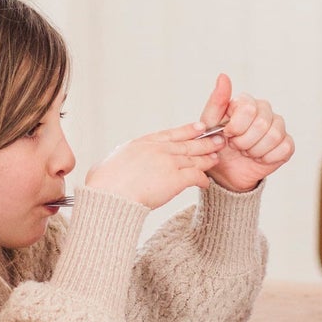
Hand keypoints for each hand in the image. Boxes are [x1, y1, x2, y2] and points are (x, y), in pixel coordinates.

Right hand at [86, 125, 223, 210]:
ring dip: (207, 158)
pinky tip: (206, 183)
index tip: (199, 127)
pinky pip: (196, 177)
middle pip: (187, 143)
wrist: (109, 195)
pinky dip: (202, 180)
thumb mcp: (109, 163)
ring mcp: (168, 162)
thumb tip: (112, 166)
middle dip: (204, 141)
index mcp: (142, 144)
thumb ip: (119, 162)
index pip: (170, 134)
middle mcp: (157, 150)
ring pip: (194, 158)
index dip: (187, 130)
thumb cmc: (103, 185)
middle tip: (218, 139)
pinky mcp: (175, 179)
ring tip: (217, 158)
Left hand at [197, 73, 293, 193]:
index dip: (236, 127)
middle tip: (236, 146)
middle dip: (244, 141)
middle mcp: (265, 110)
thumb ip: (217, 101)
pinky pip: (284, 148)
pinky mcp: (287, 144)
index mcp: (246, 102)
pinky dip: (267, 158)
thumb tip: (223, 76)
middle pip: (261, 124)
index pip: (248, 109)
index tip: (227, 134)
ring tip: (246, 151)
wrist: (226, 171)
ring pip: (274, 136)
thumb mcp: (209, 124)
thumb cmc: (217, 144)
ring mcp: (278, 126)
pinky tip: (258, 158)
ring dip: (255, 150)